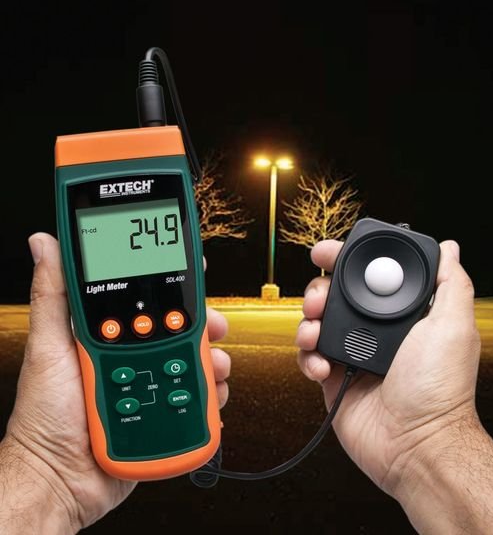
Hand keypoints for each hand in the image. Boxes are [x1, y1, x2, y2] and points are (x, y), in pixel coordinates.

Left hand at [2, 233, 230, 532]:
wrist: (58, 481)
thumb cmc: (45, 416)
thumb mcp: (47, 347)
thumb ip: (52, 296)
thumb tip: (45, 245)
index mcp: (109, 337)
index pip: (146, 303)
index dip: (172, 287)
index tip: (192, 271)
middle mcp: (133, 358)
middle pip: (179, 332)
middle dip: (204, 325)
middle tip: (213, 326)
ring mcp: (150, 387)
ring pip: (194, 365)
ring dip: (212, 362)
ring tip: (212, 368)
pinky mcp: (163, 418)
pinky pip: (197, 403)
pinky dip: (210, 398)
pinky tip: (207, 398)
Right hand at [297, 239, 480, 494]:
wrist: (415, 446)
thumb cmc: (440, 391)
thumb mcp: (453, 327)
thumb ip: (450, 282)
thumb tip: (448, 249)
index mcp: (400, 315)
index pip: (368, 276)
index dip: (345, 260)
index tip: (328, 252)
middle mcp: (374, 330)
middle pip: (334, 294)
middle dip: (318, 289)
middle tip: (318, 298)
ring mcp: (352, 352)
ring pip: (315, 321)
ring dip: (308, 320)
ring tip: (315, 332)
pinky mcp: (333, 377)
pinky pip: (307, 356)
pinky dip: (307, 356)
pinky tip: (322, 366)